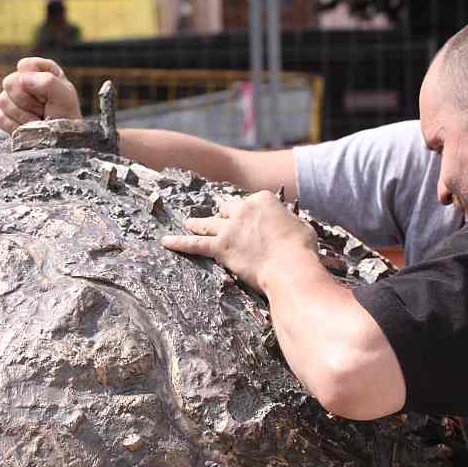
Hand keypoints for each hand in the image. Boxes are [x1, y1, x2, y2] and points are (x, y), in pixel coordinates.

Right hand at [0, 57, 80, 133]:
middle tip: (43, 109)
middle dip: (28, 100)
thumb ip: (47, 82)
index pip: (25, 65)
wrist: (61, 143)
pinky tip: (30, 128)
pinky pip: (1, 118)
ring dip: (24, 115)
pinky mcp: (4, 117)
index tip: (48, 96)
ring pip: (3, 101)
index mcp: (42, 71)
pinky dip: (17, 126)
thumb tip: (22, 79)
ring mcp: (13, 100)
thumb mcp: (65, 97)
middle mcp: (25, 83)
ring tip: (38, 120)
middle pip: (10, 82)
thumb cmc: (66, 118)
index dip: (34, 81)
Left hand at [162, 191, 317, 291]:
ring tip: (189, 223)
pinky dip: (179, 243)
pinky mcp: (221, 248)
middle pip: (228, 210)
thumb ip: (289, 222)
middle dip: (225, 217)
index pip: (251, 203)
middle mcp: (243, 209)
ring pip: (209, 223)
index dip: (252, 215)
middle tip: (222, 222)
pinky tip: (166, 242)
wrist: (290, 267)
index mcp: (263, 199)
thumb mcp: (302, 227)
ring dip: (198, 222)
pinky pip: (195, 244)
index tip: (254, 224)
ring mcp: (229, 228)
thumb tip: (288, 226)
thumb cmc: (301, 249)